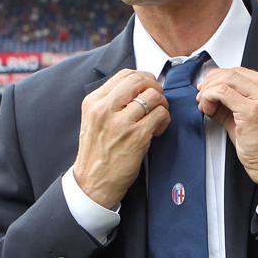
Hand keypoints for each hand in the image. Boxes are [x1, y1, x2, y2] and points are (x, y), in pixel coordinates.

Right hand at [73, 70, 168, 208]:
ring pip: (153, 96)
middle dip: (154, 86)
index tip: (148, 87)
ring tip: (158, 116)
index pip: (124, 74)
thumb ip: (110, 102)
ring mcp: (121, 123)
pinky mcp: (136, 137)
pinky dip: (165, 119)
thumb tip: (137, 87)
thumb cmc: (96, 152)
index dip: (143, 77)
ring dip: (162, 104)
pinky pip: (160, 114)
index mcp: (93, 102)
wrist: (93, 182)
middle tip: (157, 98)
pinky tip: (159, 129)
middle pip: (139, 80)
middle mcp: (105, 109)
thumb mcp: (93, 120)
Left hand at [196, 67, 257, 193]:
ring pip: (227, 79)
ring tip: (204, 104)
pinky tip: (208, 108)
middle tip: (202, 96)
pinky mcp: (252, 111)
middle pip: (234, 72)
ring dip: (209, 89)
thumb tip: (212, 94)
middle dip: (212, 82)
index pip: (244, 72)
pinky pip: (222, 92)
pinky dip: (209, 97)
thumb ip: (235, 102)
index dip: (222, 78)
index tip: (210, 88)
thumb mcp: (254, 117)